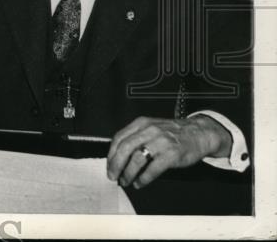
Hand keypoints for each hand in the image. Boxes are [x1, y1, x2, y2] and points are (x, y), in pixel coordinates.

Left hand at [107, 115, 232, 188]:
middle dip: (116, 165)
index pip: (119, 138)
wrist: (199, 133)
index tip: (109, 165)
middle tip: (113, 176)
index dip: (111, 154)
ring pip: (137, 159)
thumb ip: (136, 137)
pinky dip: (144, 178)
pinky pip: (153, 168)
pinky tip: (140, 183)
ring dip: (128, 173)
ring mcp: (161, 142)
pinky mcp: (172, 154)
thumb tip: (118, 156)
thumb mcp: (151, 128)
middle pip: (125, 148)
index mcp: (141, 123)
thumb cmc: (173, 133)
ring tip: (126, 181)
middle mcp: (150, 130)